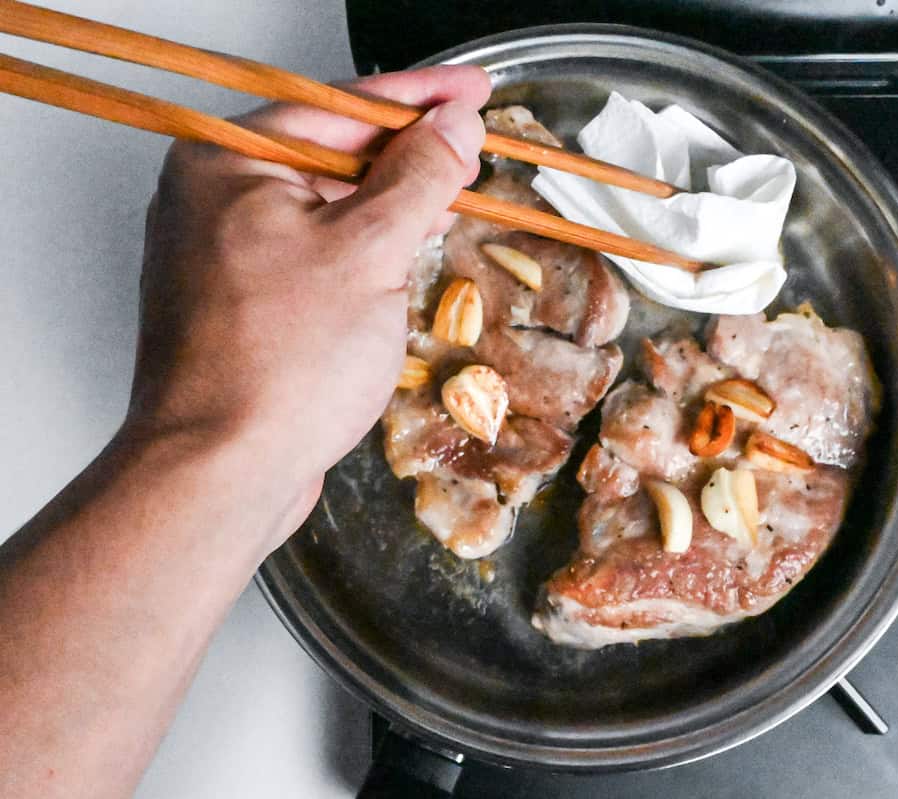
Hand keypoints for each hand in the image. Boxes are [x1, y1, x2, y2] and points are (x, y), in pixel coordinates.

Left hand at [126, 67, 488, 549]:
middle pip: (329, 152)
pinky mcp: (242, 304)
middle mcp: (212, 197)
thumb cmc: (281, 364)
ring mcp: (222, 253)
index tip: (472, 91)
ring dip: (390, 205)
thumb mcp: (370, 253)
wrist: (221, 471)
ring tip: (449, 200)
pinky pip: (313, 253)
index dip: (419, 96)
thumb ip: (418, 178)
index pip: (339, 104)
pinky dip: (362, 250)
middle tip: (472, 148)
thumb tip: (454, 128)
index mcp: (226, 161)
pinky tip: (403, 258)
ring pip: (324, 206)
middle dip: (406, 153)